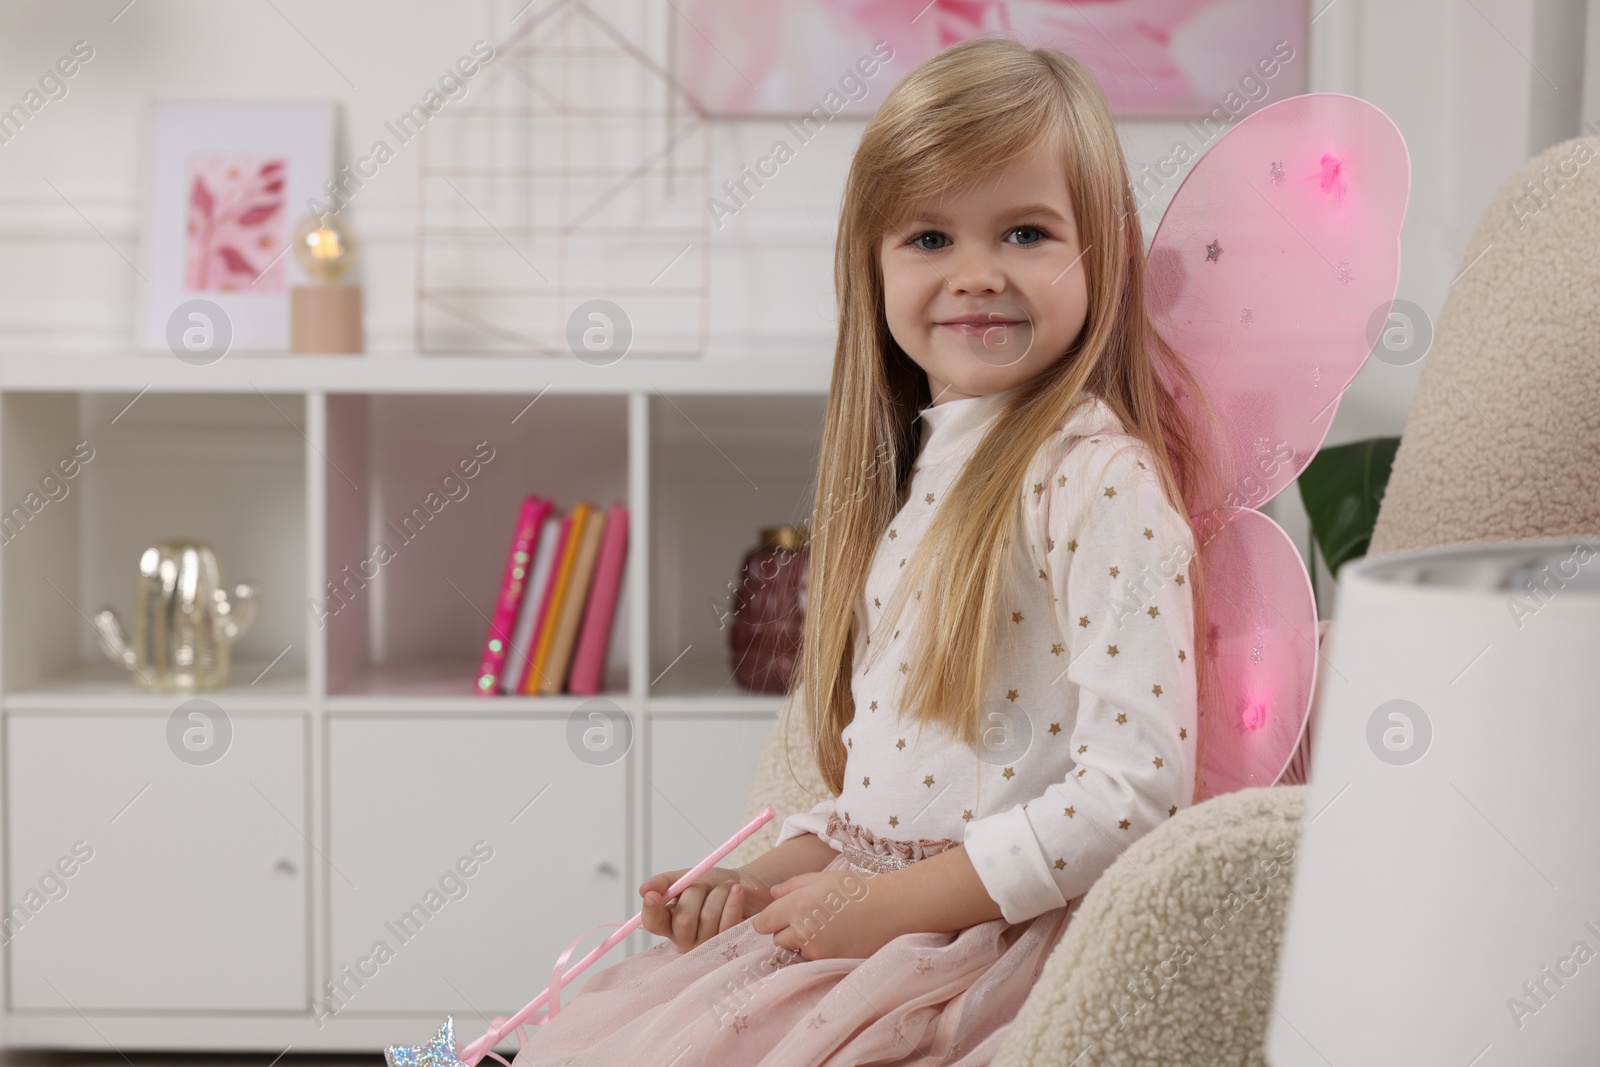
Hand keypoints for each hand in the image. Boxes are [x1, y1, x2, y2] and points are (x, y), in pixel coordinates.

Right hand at [639, 865, 774, 952]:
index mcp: (670, 922)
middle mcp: (685, 939)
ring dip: (718, 894)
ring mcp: (707, 946)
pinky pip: (727, 923)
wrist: (745, 884)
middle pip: (683, 921)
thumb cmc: (714, 885)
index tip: (654, 896)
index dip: (650, 911)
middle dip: (695, 893)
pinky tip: (737, 891)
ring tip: (726, 887)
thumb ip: (665, 882)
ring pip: (707, 918)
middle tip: (705, 884)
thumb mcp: (688, 877)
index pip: (652, 923)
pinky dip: (732, 900)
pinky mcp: (729, 945)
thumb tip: (644, 891)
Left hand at [750, 868, 903, 959]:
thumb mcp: (823, 878)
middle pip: (777, 940)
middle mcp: (802, 931)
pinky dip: (820, 951)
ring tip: (826, 928)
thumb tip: (773, 894)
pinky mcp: (831, 963)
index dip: (768, 919)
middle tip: (808, 919)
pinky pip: (814, 960)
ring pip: (796, 951)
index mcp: (797, 906)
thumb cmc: (858, 888)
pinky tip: (837, 938)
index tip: (778, 915)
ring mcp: (817, 951)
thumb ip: (793, 886)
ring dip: (803, 943)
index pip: (762, 924)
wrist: (892, 909)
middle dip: (786, 931)